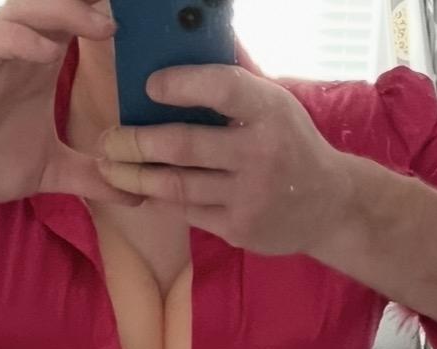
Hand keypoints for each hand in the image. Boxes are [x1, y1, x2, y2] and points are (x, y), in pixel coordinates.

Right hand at [0, 0, 143, 209]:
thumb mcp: (53, 172)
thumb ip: (93, 178)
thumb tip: (138, 193)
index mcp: (44, 64)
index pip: (79, 21)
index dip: (106, 14)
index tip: (148, 22)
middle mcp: (24, 51)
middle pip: (58, 5)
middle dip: (91, 4)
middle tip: (133, 11)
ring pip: (30, 10)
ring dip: (66, 13)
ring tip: (102, 26)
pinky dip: (24, 40)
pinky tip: (49, 52)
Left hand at [96, 64, 353, 255]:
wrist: (328, 206)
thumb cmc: (290, 144)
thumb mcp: (275, 102)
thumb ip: (235, 76)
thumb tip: (192, 32)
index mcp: (270, 111)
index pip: (221, 88)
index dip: (181, 84)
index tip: (149, 84)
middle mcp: (260, 153)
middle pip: (185, 145)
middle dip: (137, 142)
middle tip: (108, 138)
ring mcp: (249, 196)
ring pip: (178, 185)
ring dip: (136, 177)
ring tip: (111, 166)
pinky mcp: (239, 229)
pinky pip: (188, 212)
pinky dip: (160, 200)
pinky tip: (141, 190)